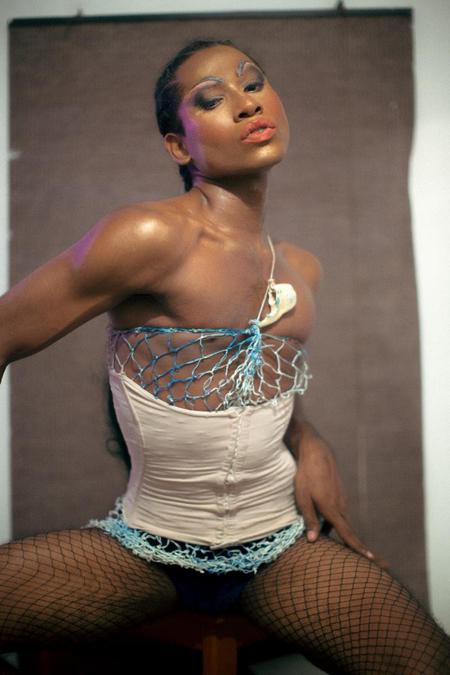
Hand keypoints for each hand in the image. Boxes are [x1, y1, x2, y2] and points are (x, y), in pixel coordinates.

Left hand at [294, 432, 388, 568]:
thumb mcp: (302, 498)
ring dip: (343, 534)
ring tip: (344, 547)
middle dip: (355, 545)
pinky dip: (336, 523)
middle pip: (349, 531)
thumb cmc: (306, 476)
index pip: (347, 533)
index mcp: (332, 509)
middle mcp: (340, 506)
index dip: (357, 547)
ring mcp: (341, 500)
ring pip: (343, 522)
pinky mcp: (338, 495)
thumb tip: (313, 540)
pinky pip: (339, 514)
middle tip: (369, 559)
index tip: (370, 559)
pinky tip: (326, 527)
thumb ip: (309, 519)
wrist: (317, 453)